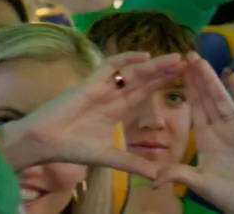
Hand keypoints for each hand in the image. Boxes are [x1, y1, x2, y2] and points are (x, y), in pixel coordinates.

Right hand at [0, 52, 187, 177]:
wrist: (44, 142)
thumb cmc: (71, 147)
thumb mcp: (109, 157)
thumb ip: (132, 163)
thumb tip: (156, 176)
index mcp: (117, 108)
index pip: (145, 92)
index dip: (162, 84)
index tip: (183, 78)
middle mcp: (112, 94)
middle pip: (144, 79)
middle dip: (165, 70)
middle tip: (189, 61)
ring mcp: (102, 86)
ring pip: (133, 71)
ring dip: (155, 64)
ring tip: (176, 58)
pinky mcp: (90, 82)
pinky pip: (111, 65)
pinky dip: (126, 59)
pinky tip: (145, 56)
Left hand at [154, 54, 233, 212]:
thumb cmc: (227, 196)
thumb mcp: (197, 182)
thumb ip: (177, 174)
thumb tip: (153, 179)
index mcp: (206, 138)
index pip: (194, 108)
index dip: (186, 90)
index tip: (177, 71)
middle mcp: (221, 129)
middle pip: (207, 98)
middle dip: (197, 78)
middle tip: (187, 55)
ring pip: (222, 98)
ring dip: (212, 80)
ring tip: (201, 61)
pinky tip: (232, 76)